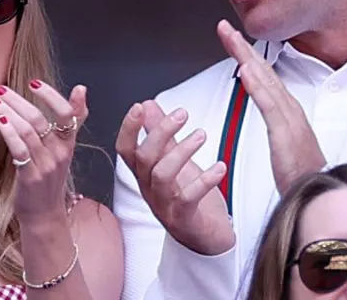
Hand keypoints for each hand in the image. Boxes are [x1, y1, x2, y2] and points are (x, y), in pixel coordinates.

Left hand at [0, 80, 86, 223]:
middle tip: (1, 90)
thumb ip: (73, 119)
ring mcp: (45, 164)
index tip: (34, 82)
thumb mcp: (65, 147)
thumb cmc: (51, 177)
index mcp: (68, 142)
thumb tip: (81, 89)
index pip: (66, 112)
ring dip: (8, 112)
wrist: (45, 214)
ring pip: (28, 131)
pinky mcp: (30, 176)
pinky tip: (0, 121)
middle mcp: (60, 152)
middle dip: (18, 100)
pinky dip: (9, 132)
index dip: (51, 95)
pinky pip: (20, 149)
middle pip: (40, 118)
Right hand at [115, 100, 234, 255]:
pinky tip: (220, 167)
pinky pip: (188, 199)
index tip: (139, 107)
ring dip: (182, 151)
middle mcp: (150, 189)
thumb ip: (161, 135)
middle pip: (144, 158)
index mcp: (145, 175)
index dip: (129, 128)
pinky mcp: (184, 219)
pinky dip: (205, 180)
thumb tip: (148, 106)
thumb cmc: (189, 200)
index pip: (126, 150)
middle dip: (161, 132)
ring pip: (162, 175)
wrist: (206, 240)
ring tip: (201, 134)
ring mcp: (165, 205)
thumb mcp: (173, 162)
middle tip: (182, 114)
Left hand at [217, 19, 325, 194]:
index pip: (262, 75)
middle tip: (224, 27)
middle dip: (242, 47)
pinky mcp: (285, 132)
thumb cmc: (301, 172)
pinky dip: (257, 85)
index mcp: (286, 109)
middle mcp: (289, 107)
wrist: (319, 193)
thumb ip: (278, 122)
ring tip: (232, 38)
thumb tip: (269, 106)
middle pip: (262, 70)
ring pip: (264, 80)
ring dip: (247, 57)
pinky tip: (246, 70)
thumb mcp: (285, 142)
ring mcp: (289, 118)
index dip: (246, 55)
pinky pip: (268, 105)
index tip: (230, 38)